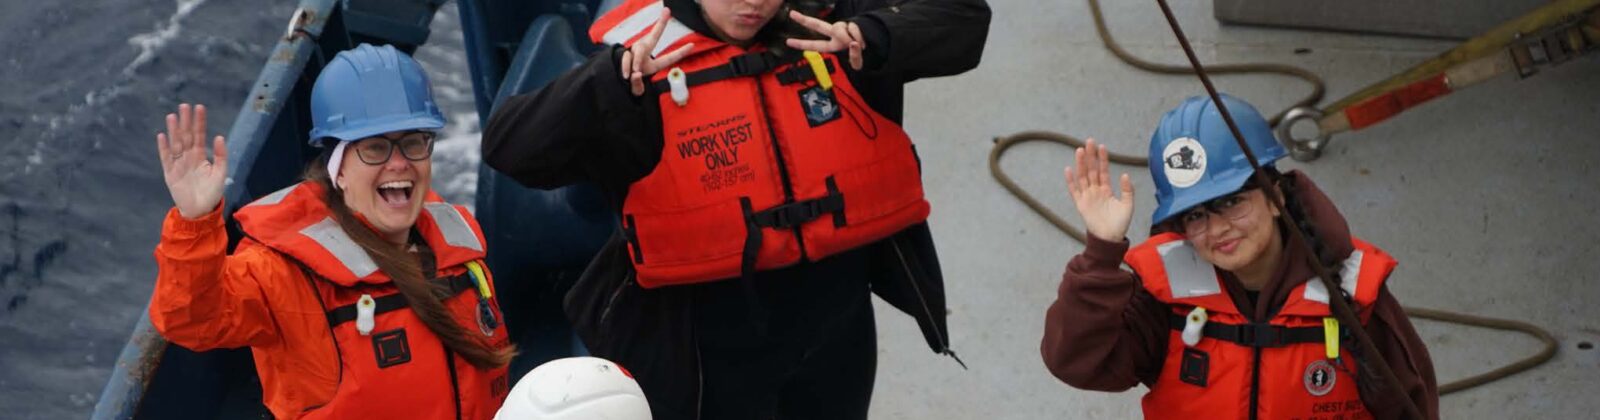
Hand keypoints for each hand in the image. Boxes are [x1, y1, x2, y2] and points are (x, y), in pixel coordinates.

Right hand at [156, 104, 227, 218]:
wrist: (200, 211)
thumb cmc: (212, 193)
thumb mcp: (220, 173)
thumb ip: (221, 156)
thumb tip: (220, 137)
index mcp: (200, 156)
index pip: (199, 135)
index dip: (199, 122)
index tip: (199, 107)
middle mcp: (188, 157)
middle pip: (186, 136)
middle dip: (185, 121)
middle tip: (184, 105)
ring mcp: (178, 164)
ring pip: (175, 144)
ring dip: (174, 130)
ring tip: (172, 116)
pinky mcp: (170, 173)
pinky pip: (166, 158)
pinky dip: (163, 148)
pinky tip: (162, 136)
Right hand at [620, 7, 695, 95]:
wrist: (617, 82)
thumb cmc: (631, 84)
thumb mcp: (636, 88)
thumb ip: (637, 84)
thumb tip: (636, 74)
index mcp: (654, 64)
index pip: (669, 58)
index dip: (680, 52)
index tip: (692, 45)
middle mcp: (646, 54)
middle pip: (654, 37)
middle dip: (661, 23)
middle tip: (667, 11)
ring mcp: (634, 51)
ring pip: (639, 50)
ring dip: (637, 60)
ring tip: (635, 72)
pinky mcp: (625, 53)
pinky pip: (626, 57)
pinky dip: (626, 66)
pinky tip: (626, 75)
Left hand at [784, 10, 864, 70]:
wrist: (875, 43)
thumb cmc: (861, 53)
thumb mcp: (858, 62)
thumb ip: (855, 57)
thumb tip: (853, 44)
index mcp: (832, 46)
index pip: (815, 45)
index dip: (801, 44)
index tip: (788, 42)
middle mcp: (834, 35)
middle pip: (818, 25)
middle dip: (804, 20)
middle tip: (792, 14)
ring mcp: (842, 28)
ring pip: (839, 29)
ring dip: (849, 37)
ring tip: (856, 45)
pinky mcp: (852, 23)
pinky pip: (853, 28)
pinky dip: (858, 36)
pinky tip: (862, 41)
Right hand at [1064, 138, 1134, 241]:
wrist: (1110, 238)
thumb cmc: (1120, 223)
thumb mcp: (1128, 205)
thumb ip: (1127, 190)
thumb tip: (1124, 174)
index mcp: (1106, 190)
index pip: (1103, 171)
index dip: (1102, 159)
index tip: (1102, 146)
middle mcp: (1095, 191)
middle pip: (1091, 170)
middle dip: (1090, 156)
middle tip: (1089, 141)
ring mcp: (1087, 196)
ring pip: (1082, 177)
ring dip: (1081, 164)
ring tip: (1080, 150)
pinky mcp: (1080, 204)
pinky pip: (1074, 191)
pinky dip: (1070, 181)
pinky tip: (1068, 169)